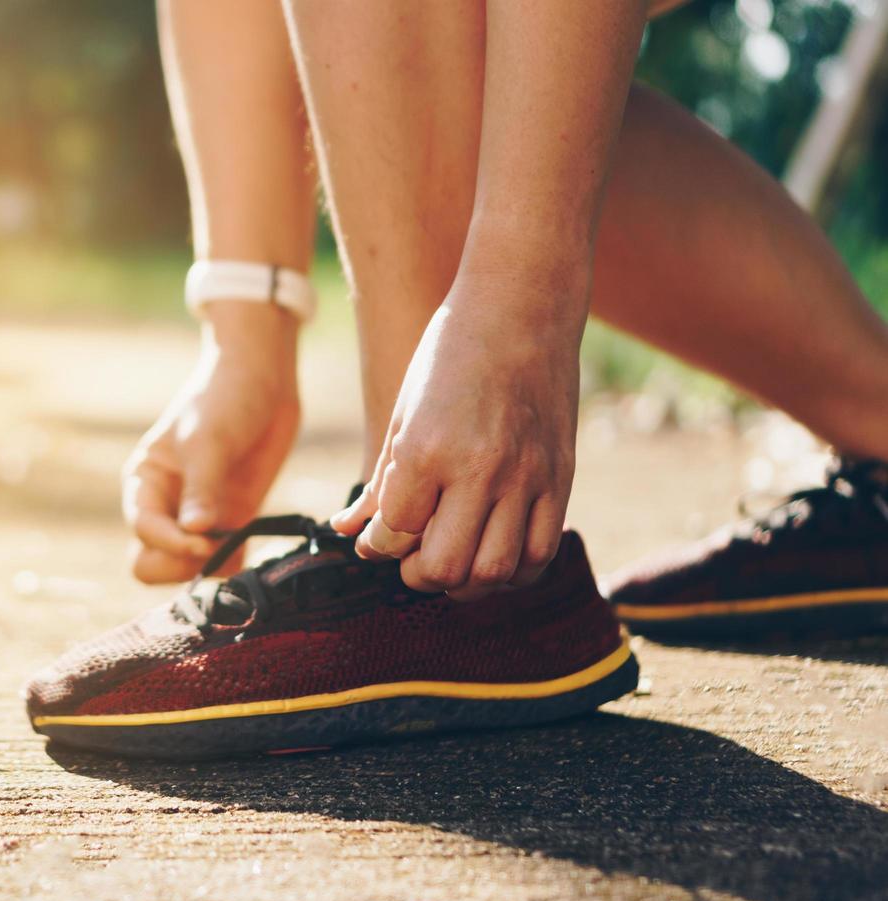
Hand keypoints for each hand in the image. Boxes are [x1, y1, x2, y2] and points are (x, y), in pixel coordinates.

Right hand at [124, 303, 300, 582]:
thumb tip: (195, 532)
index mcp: (144, 482)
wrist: (262, 381)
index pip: (143, 531)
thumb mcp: (209, 441)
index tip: (204, 538)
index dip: (170, 542)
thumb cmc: (225, 400)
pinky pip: (222, 562)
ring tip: (237, 539)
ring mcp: (196, 517)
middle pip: (150, 563)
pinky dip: (234, 562)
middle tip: (213, 545)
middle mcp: (164, 505)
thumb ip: (202, 488)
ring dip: (209, 567)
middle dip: (178, 564)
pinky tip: (251, 538)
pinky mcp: (229, 521)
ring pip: (184, 569)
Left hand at [331, 265, 585, 599]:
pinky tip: (492, 556)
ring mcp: (526, 478)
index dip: (377, 545)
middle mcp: (479, 470)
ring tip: (450, 563)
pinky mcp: (560, 480)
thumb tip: (348, 531)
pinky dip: (512, 572)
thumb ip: (380, 481)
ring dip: (464, 583)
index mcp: (427, 449)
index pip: (394, 531)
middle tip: (409, 561)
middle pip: (443, 567)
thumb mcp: (402, 413)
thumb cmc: (451, 355)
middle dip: (416, 575)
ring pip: (493, 572)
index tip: (376, 539)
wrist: (522, 310)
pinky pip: (538, 554)